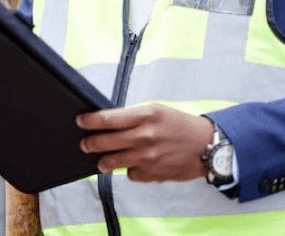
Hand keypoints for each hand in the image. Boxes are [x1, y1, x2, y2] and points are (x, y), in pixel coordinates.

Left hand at [76, 103, 213, 181]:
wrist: (205, 145)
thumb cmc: (180, 124)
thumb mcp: (156, 110)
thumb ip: (134, 117)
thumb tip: (109, 122)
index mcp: (146, 115)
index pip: (108, 118)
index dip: (90, 120)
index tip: (80, 121)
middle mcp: (144, 136)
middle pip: (105, 141)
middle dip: (90, 143)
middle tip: (85, 143)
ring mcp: (147, 157)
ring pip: (112, 162)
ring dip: (103, 161)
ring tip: (101, 160)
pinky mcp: (151, 174)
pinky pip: (130, 174)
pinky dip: (129, 170)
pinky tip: (133, 164)